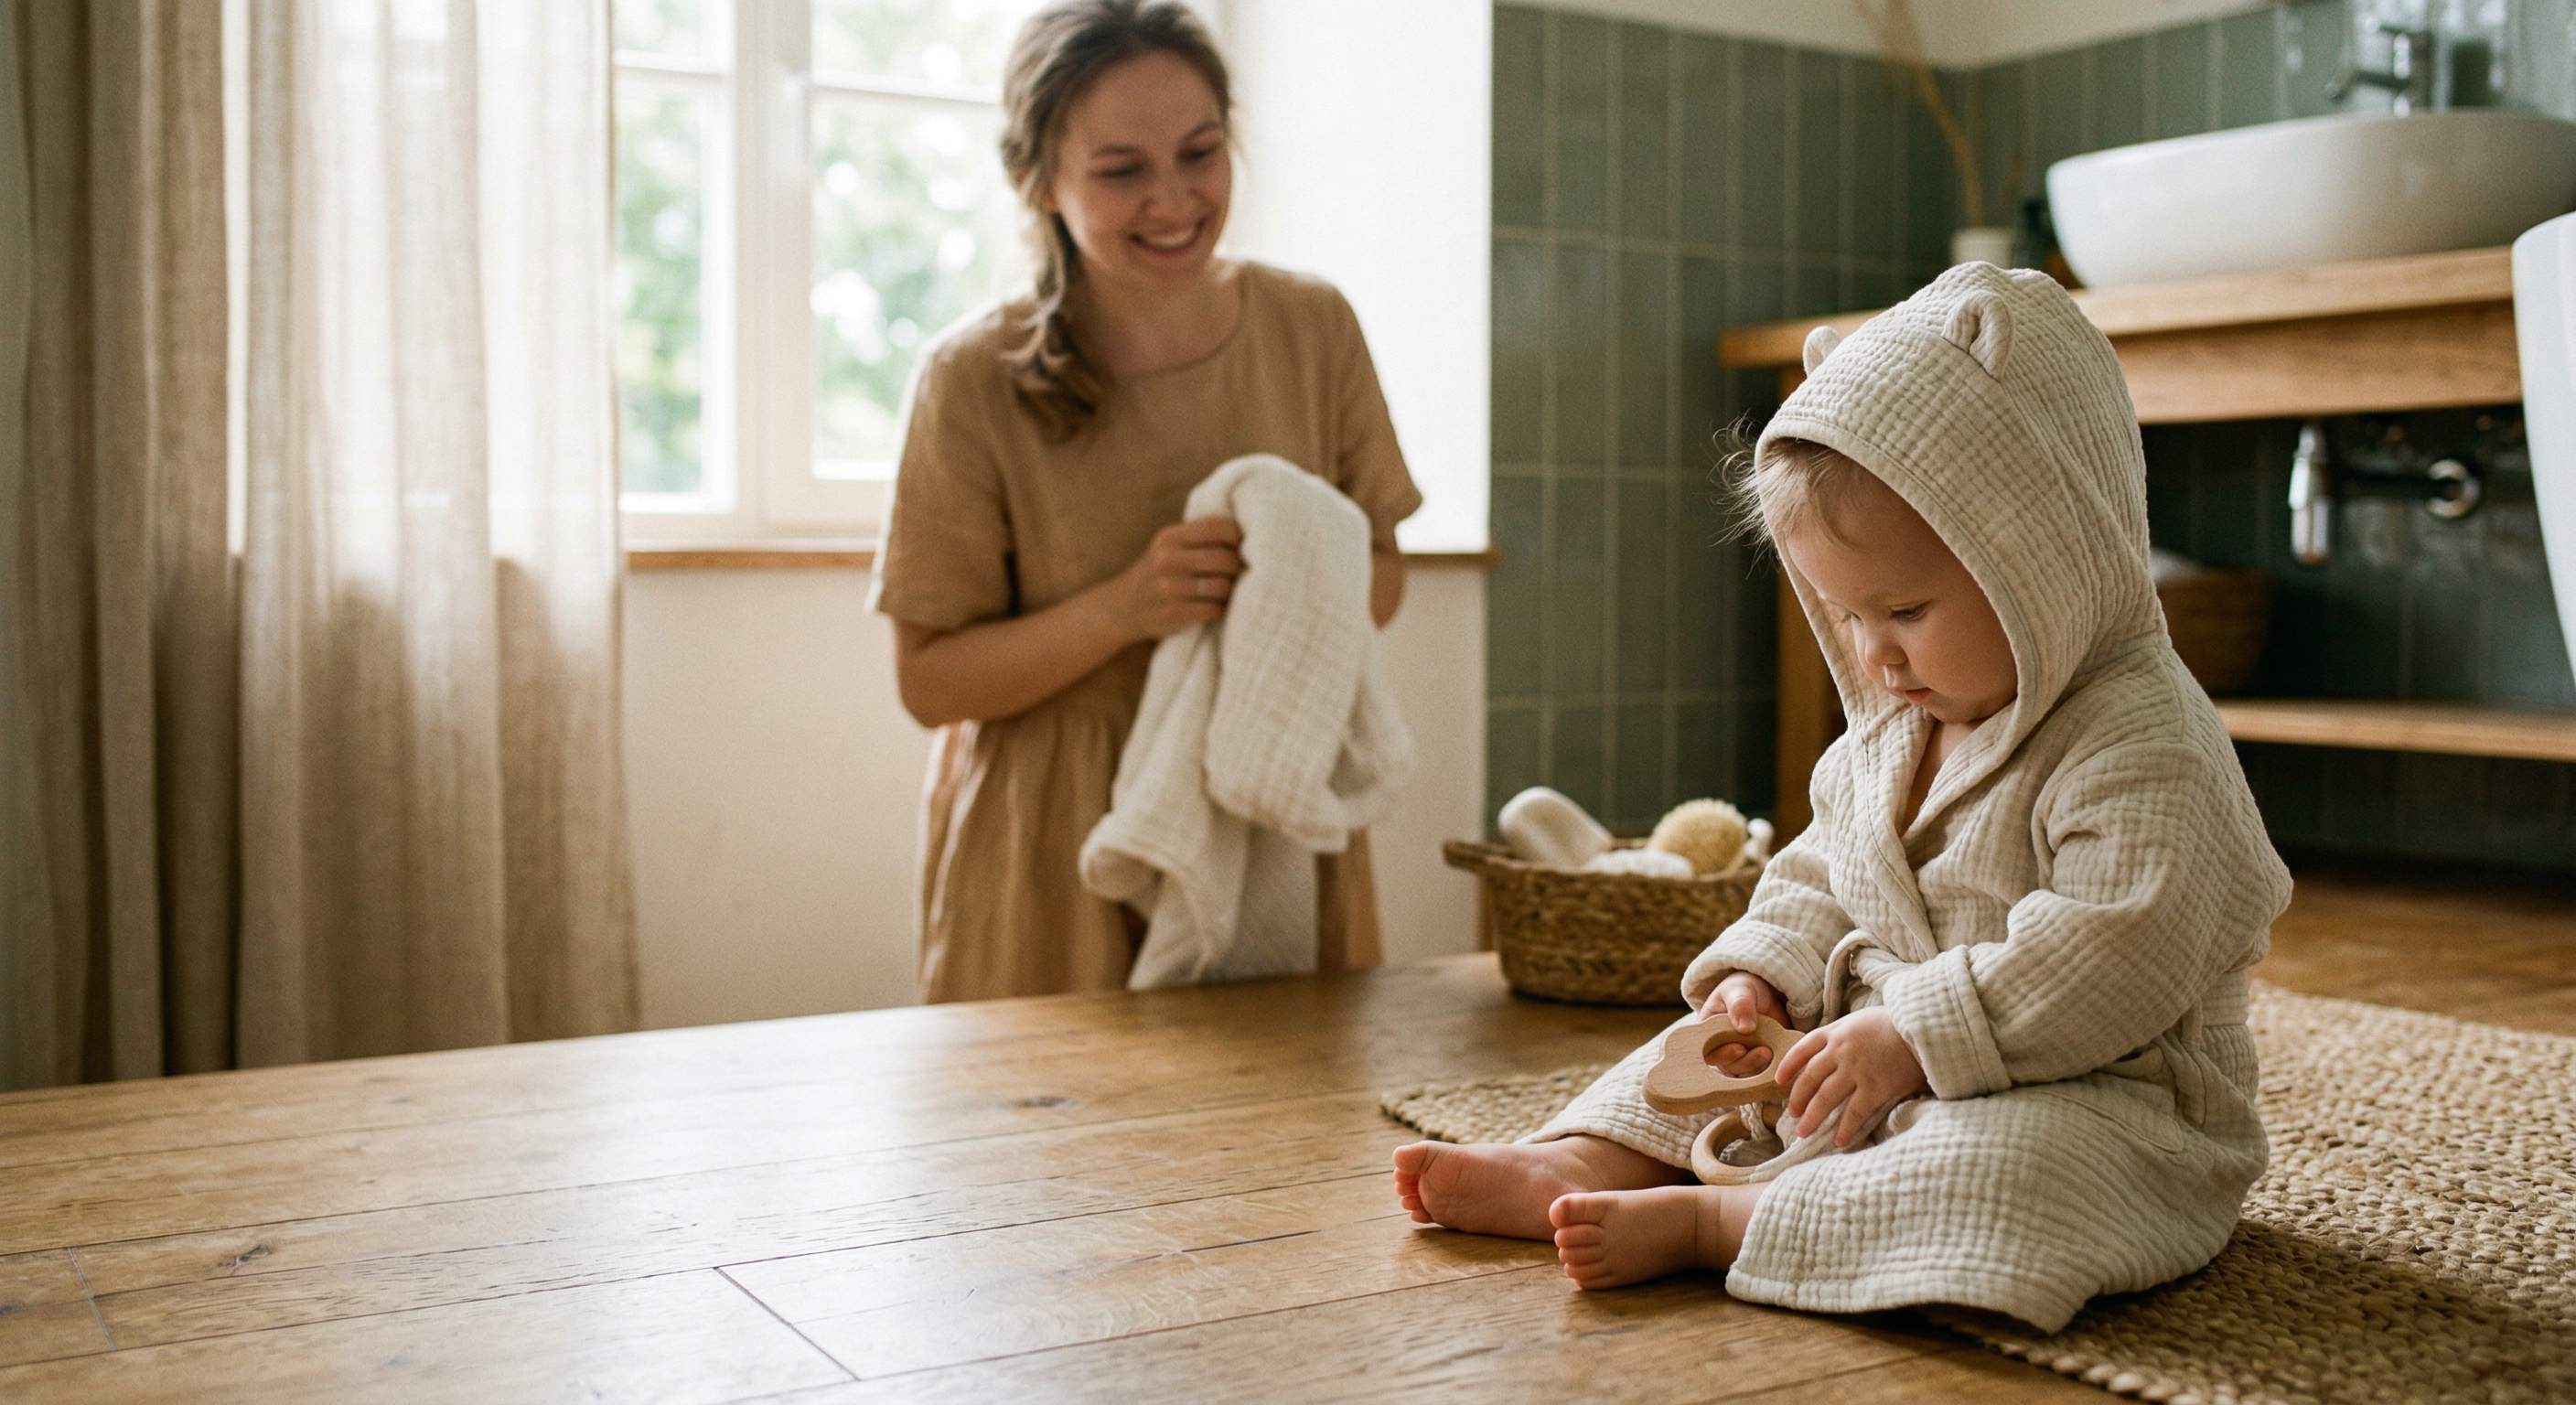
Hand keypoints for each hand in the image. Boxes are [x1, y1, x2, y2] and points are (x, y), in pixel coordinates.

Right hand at [1111, 517, 1243, 641]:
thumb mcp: (1168, 547)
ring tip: (1227, 591)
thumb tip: (1247, 537)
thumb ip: (1198, 539)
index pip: (1214, 527)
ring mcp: (1169, 588)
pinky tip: (1215, 607)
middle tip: (1240, 573)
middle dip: (1238, 567)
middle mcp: (1167, 560)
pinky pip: (1214, 610)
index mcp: (1169, 537)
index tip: (1244, 545)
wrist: (1122, 608)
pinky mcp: (1173, 613)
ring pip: (1222, 586)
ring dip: (1231, 591)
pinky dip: (1220, 609)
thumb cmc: (1157, 574)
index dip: (1237, 535)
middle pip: (1224, 559)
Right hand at [1697, 972, 1788, 1077]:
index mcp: (1707, 1032)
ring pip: (1745, 1072)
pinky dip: (1770, 1067)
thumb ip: (1740, 1005)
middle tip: (1764, 1052)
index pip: (1708, 1051)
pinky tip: (1780, 1058)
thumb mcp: (1739, 989)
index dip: (1722, 1054)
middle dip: (1745, 1062)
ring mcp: (1739, 1057)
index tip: (1739, 1048)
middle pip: (1728, 1066)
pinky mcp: (1757, 1062)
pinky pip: (1761, 1072)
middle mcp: (1720, 1048)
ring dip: (1758, 1066)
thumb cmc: (1743, 989)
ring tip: (1771, 1052)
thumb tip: (1745, 1028)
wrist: (1765, 994)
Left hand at [1775, 1007, 1929, 1148]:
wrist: (1925, 1024)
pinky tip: (1839, 1140)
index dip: (1788, 1066)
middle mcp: (1840, 1051)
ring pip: (1825, 1098)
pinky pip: (1854, 1113)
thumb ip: (1845, 1034)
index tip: (1779, 1081)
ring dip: (1812, 1118)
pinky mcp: (1875, 1087)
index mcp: (1836, 1031)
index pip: (1802, 1049)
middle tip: (1792, 1114)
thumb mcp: (1862, 1020)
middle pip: (1809, 1078)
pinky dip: (1845, 1129)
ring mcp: (1856, 1070)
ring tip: (1804, 1132)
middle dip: (1798, 1098)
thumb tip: (1832, 1052)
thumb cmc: (1898, 1022)